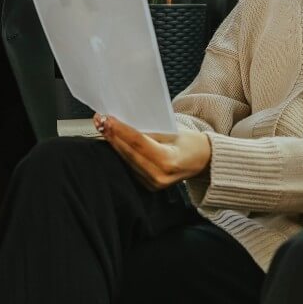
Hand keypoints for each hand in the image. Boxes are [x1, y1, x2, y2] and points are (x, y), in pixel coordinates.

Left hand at [95, 114, 210, 189]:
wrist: (203, 161)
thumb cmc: (192, 143)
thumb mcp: (175, 132)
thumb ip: (151, 131)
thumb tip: (127, 122)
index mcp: (168, 162)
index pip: (139, 143)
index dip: (121, 130)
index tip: (108, 118)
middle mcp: (159, 176)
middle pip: (129, 153)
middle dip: (112, 135)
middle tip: (99, 120)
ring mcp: (153, 183)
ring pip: (126, 160)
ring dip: (114, 143)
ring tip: (103, 127)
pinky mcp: (148, 185)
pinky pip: (130, 166)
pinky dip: (121, 152)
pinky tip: (113, 140)